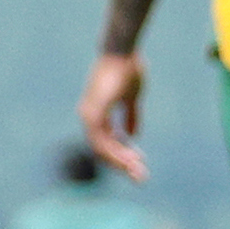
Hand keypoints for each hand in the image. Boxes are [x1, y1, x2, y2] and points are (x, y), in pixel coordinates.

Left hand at [78, 51, 148, 181]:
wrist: (123, 52)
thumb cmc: (127, 70)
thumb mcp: (131, 97)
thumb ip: (130, 116)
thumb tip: (133, 135)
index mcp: (96, 112)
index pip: (104, 142)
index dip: (121, 155)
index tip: (139, 163)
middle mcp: (88, 115)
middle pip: (102, 150)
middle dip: (123, 165)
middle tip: (141, 177)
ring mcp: (90, 113)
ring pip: (102, 148)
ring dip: (121, 162)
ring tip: (139, 171)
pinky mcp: (95, 111)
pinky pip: (102, 140)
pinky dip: (116, 152)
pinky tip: (131, 160)